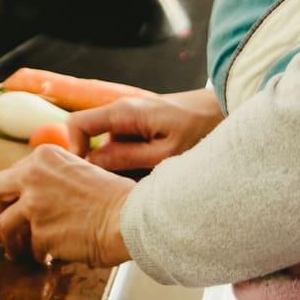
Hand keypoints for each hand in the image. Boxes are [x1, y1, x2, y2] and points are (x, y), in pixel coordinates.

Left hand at [0, 145, 133, 266]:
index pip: (14, 173)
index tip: (20, 204)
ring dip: (12, 240)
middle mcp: (33, 177)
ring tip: (19, 251)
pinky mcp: (40, 234)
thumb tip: (38, 195)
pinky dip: (39, 255)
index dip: (16, 192)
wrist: (131, 217)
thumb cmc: (116, 197)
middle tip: (7, 223)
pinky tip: (49, 258)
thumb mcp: (80, 170)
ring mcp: (34, 206)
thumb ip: (54, 178)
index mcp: (44, 157)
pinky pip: (31, 248)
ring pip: (4, 224)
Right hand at [68, 88, 224, 171]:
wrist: (226, 111)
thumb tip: (92, 165)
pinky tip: (156, 175)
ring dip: (122, 168)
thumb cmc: (201, 129)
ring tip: (148, 182)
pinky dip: (135, 164)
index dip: (73, 149)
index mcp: (124, 112)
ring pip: (111, 148)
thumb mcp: (165, 153)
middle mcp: (123, 112)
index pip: (77, 124)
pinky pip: (126, 148)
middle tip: (123, 188)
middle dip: (102, 167)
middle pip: (93, 141)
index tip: (84, 174)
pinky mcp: (142, 128)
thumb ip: (126, 159)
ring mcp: (132, 120)